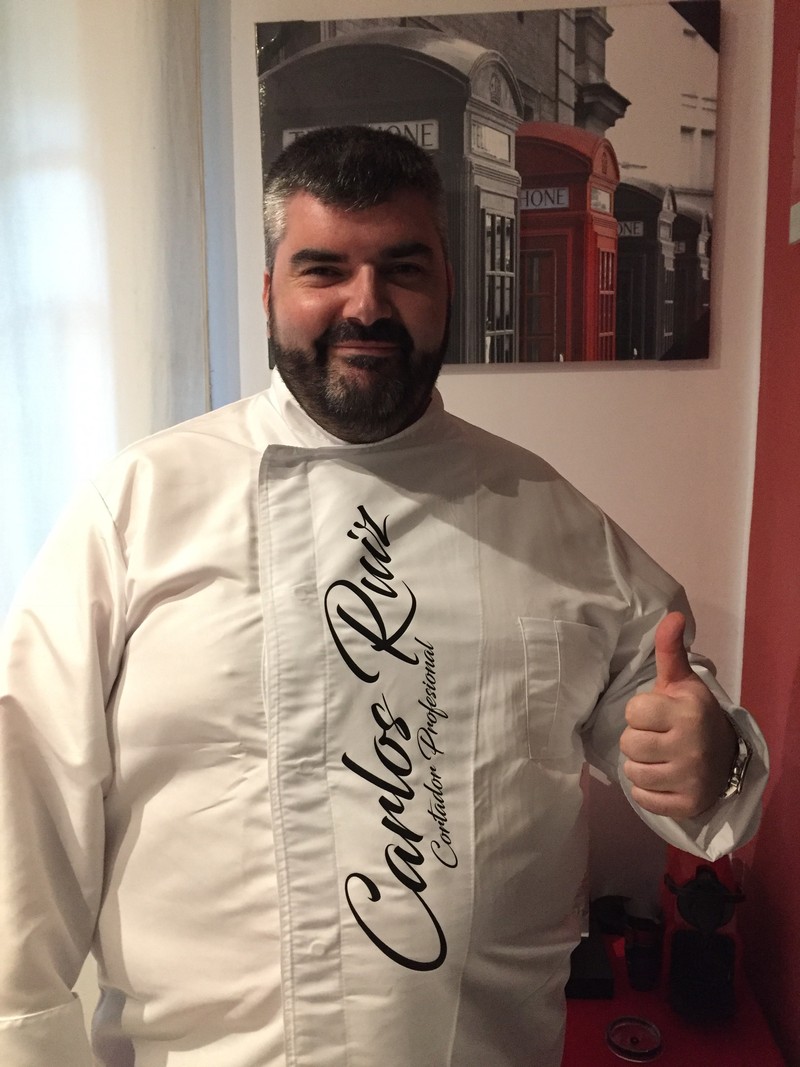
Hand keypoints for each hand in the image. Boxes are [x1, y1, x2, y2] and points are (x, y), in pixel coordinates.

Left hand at [620, 612, 737, 818]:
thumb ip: (670, 650)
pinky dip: (647, 791)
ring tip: (659, 758)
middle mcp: (691, 745)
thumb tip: (673, 614)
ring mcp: (690, 778)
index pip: (633, 713)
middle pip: (629, 744)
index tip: (657, 714)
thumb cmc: (692, 714)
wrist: (727, 756)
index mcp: (688, 711)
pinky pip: (643, 799)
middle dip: (638, 740)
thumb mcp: (681, 682)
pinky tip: (663, 778)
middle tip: (657, 737)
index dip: (640, 713)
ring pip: (633, 773)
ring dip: (640, 766)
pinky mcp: (687, 805)